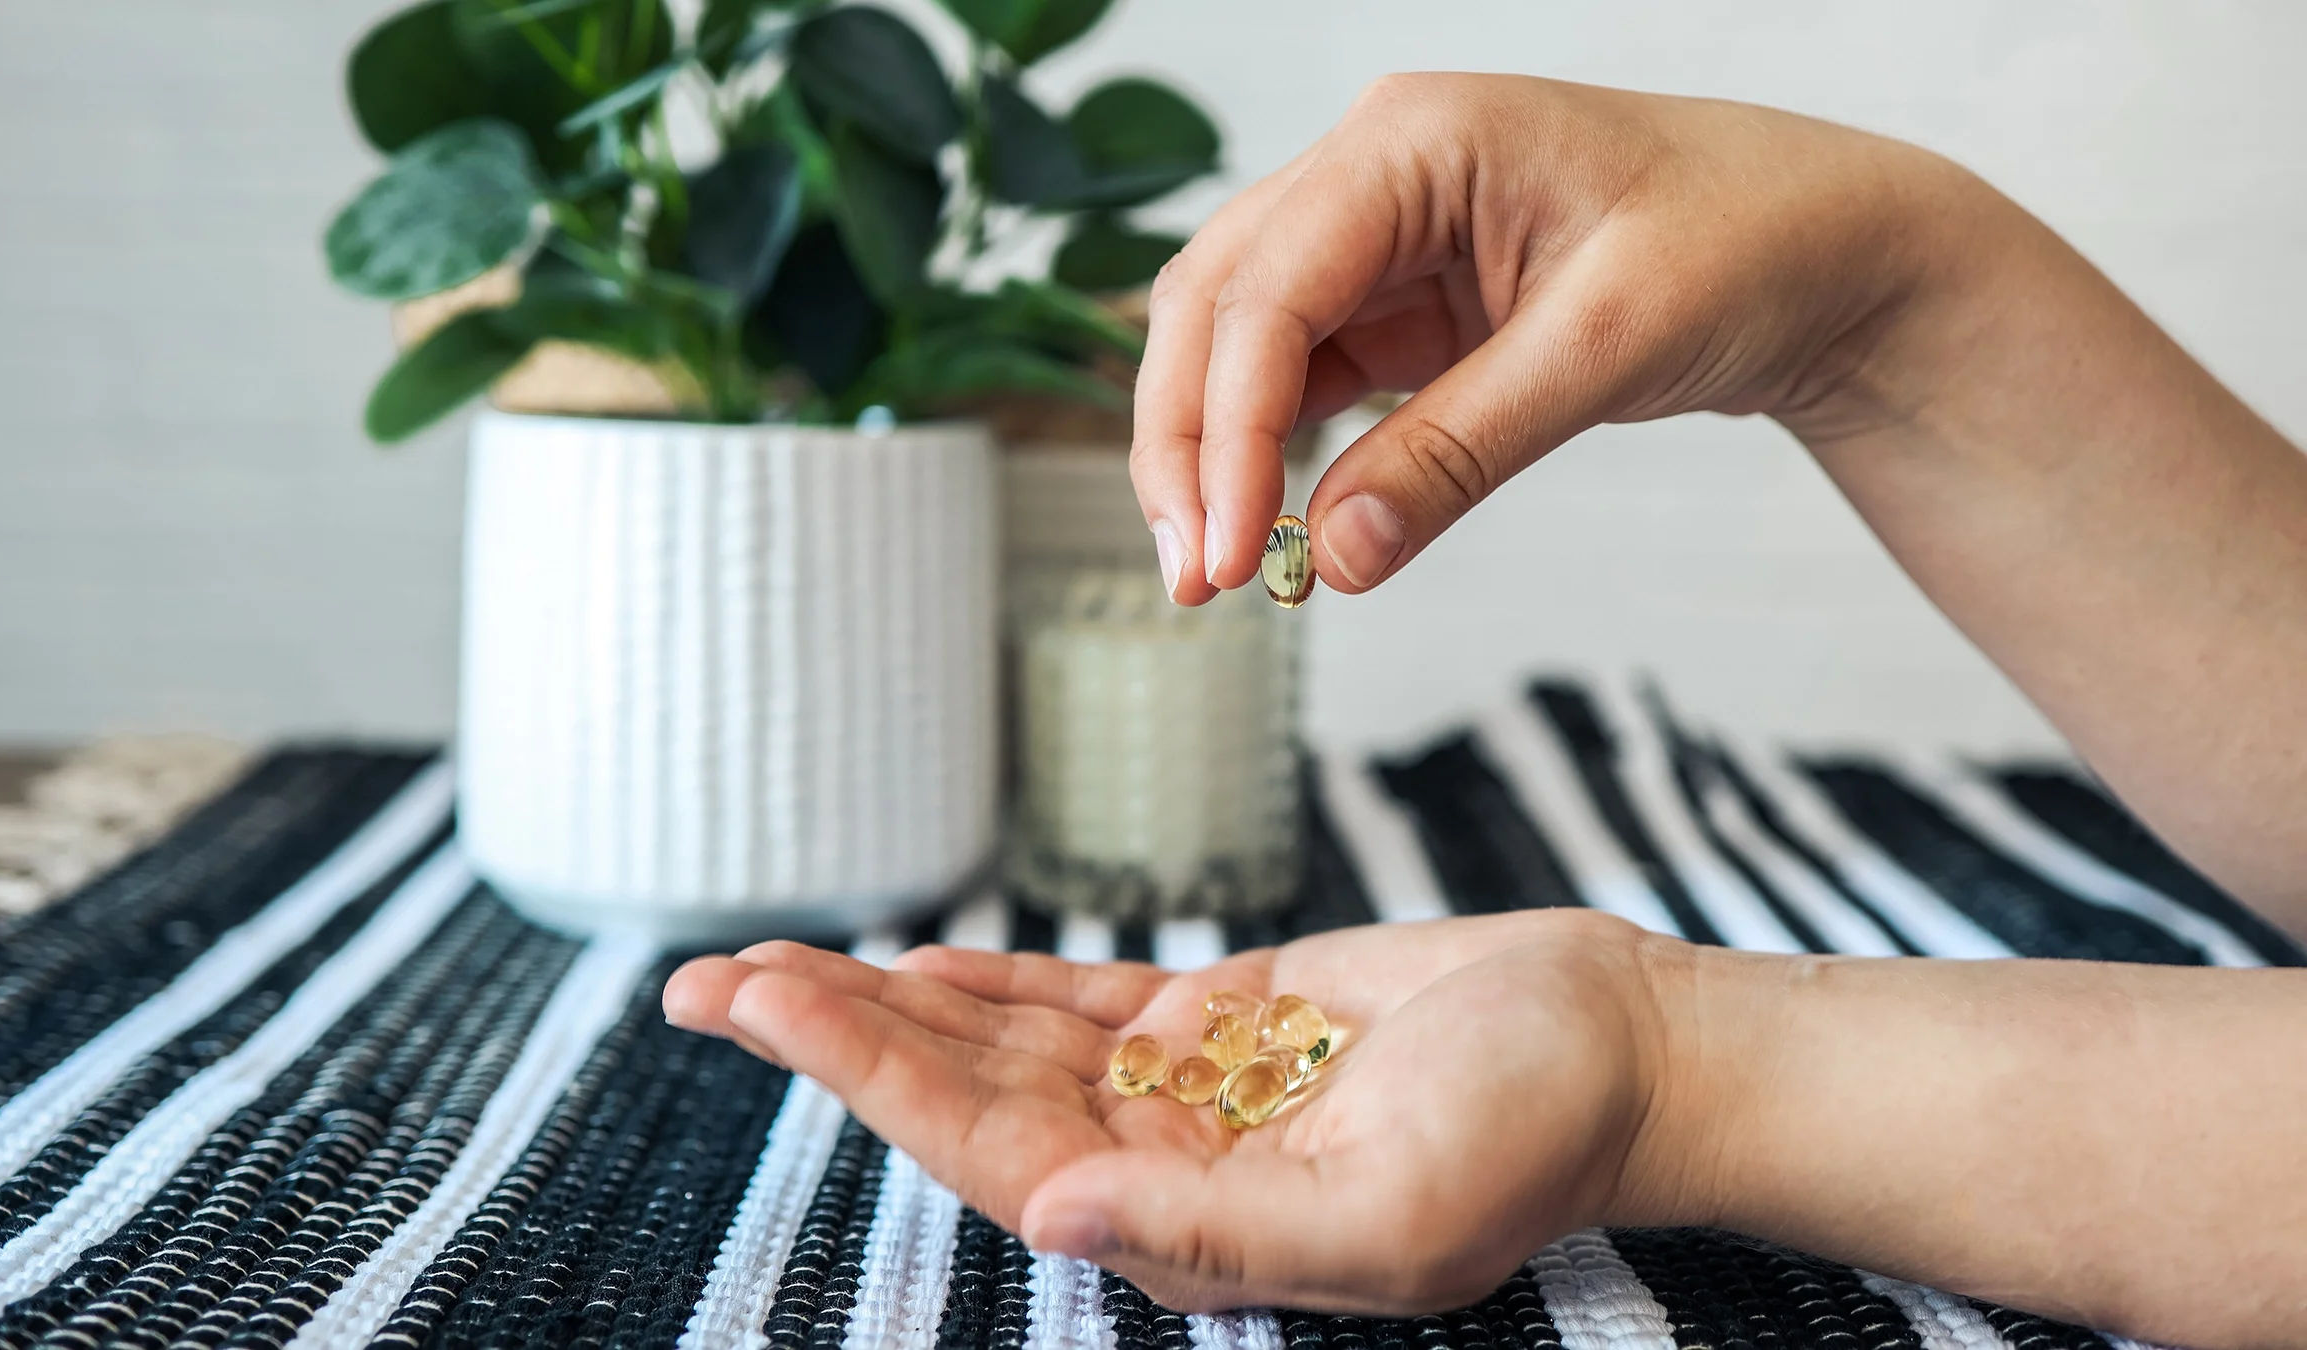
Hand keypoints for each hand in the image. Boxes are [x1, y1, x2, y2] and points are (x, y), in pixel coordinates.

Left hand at [661, 910, 1698, 1313]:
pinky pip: (1080, 1001)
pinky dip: (993, 982)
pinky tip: (913, 962)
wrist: (1624, 1049)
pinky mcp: (1229, 1016)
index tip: (761, 999)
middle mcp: (1160, 1161)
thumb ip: (1216, 1231)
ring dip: (887, 1002)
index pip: (984, 1145)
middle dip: (831, 1037)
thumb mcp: (1387, 1208)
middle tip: (703, 978)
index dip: (865, 1074)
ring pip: (1002, 1042)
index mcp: (1180, 1220)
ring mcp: (1188, 1088)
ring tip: (765, 965)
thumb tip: (1049, 1215)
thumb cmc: (1531, 1136)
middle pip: (961, 1093)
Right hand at [1134, 72, 1987, 601]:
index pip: (1268, 287)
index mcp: (1413, 138)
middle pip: (1214, 306)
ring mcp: (1379, 241)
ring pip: (1236, 345)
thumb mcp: (1606, 349)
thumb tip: (1332, 558)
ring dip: (1209, 454)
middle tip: (1197, 577)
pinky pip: (1299, 380)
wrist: (1831, 251)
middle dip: (1187, 443)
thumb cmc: (1746, 243)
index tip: (1228, 546)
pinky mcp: (1401, 306)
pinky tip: (1265, 529)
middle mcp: (1372, 174)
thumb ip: (1459, 452)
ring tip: (1212, 571)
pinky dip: (1270, 455)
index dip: (1227, 425)